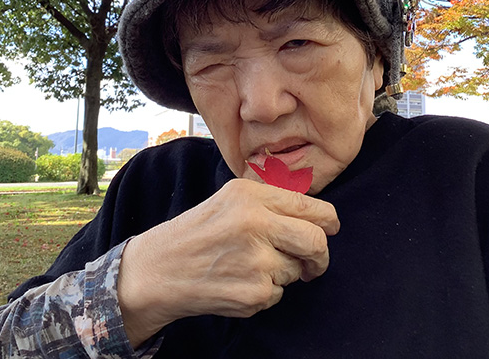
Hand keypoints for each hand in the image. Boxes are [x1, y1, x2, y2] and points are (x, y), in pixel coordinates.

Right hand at [117, 179, 339, 346]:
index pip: (312, 207)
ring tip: (247, 266)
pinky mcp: (252, 293)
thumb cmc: (197, 232)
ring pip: (296, 270)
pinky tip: (238, 281)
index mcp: (250, 195)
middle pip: (316, 241)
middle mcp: (255, 223)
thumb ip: (271, 202)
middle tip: (314, 263)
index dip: (329, 222)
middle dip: (320, 256)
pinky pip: (279, 294)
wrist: (158, 270)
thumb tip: (318, 216)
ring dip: (282, 273)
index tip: (330, 230)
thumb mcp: (230, 199)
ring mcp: (255, 260)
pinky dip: (265, 292)